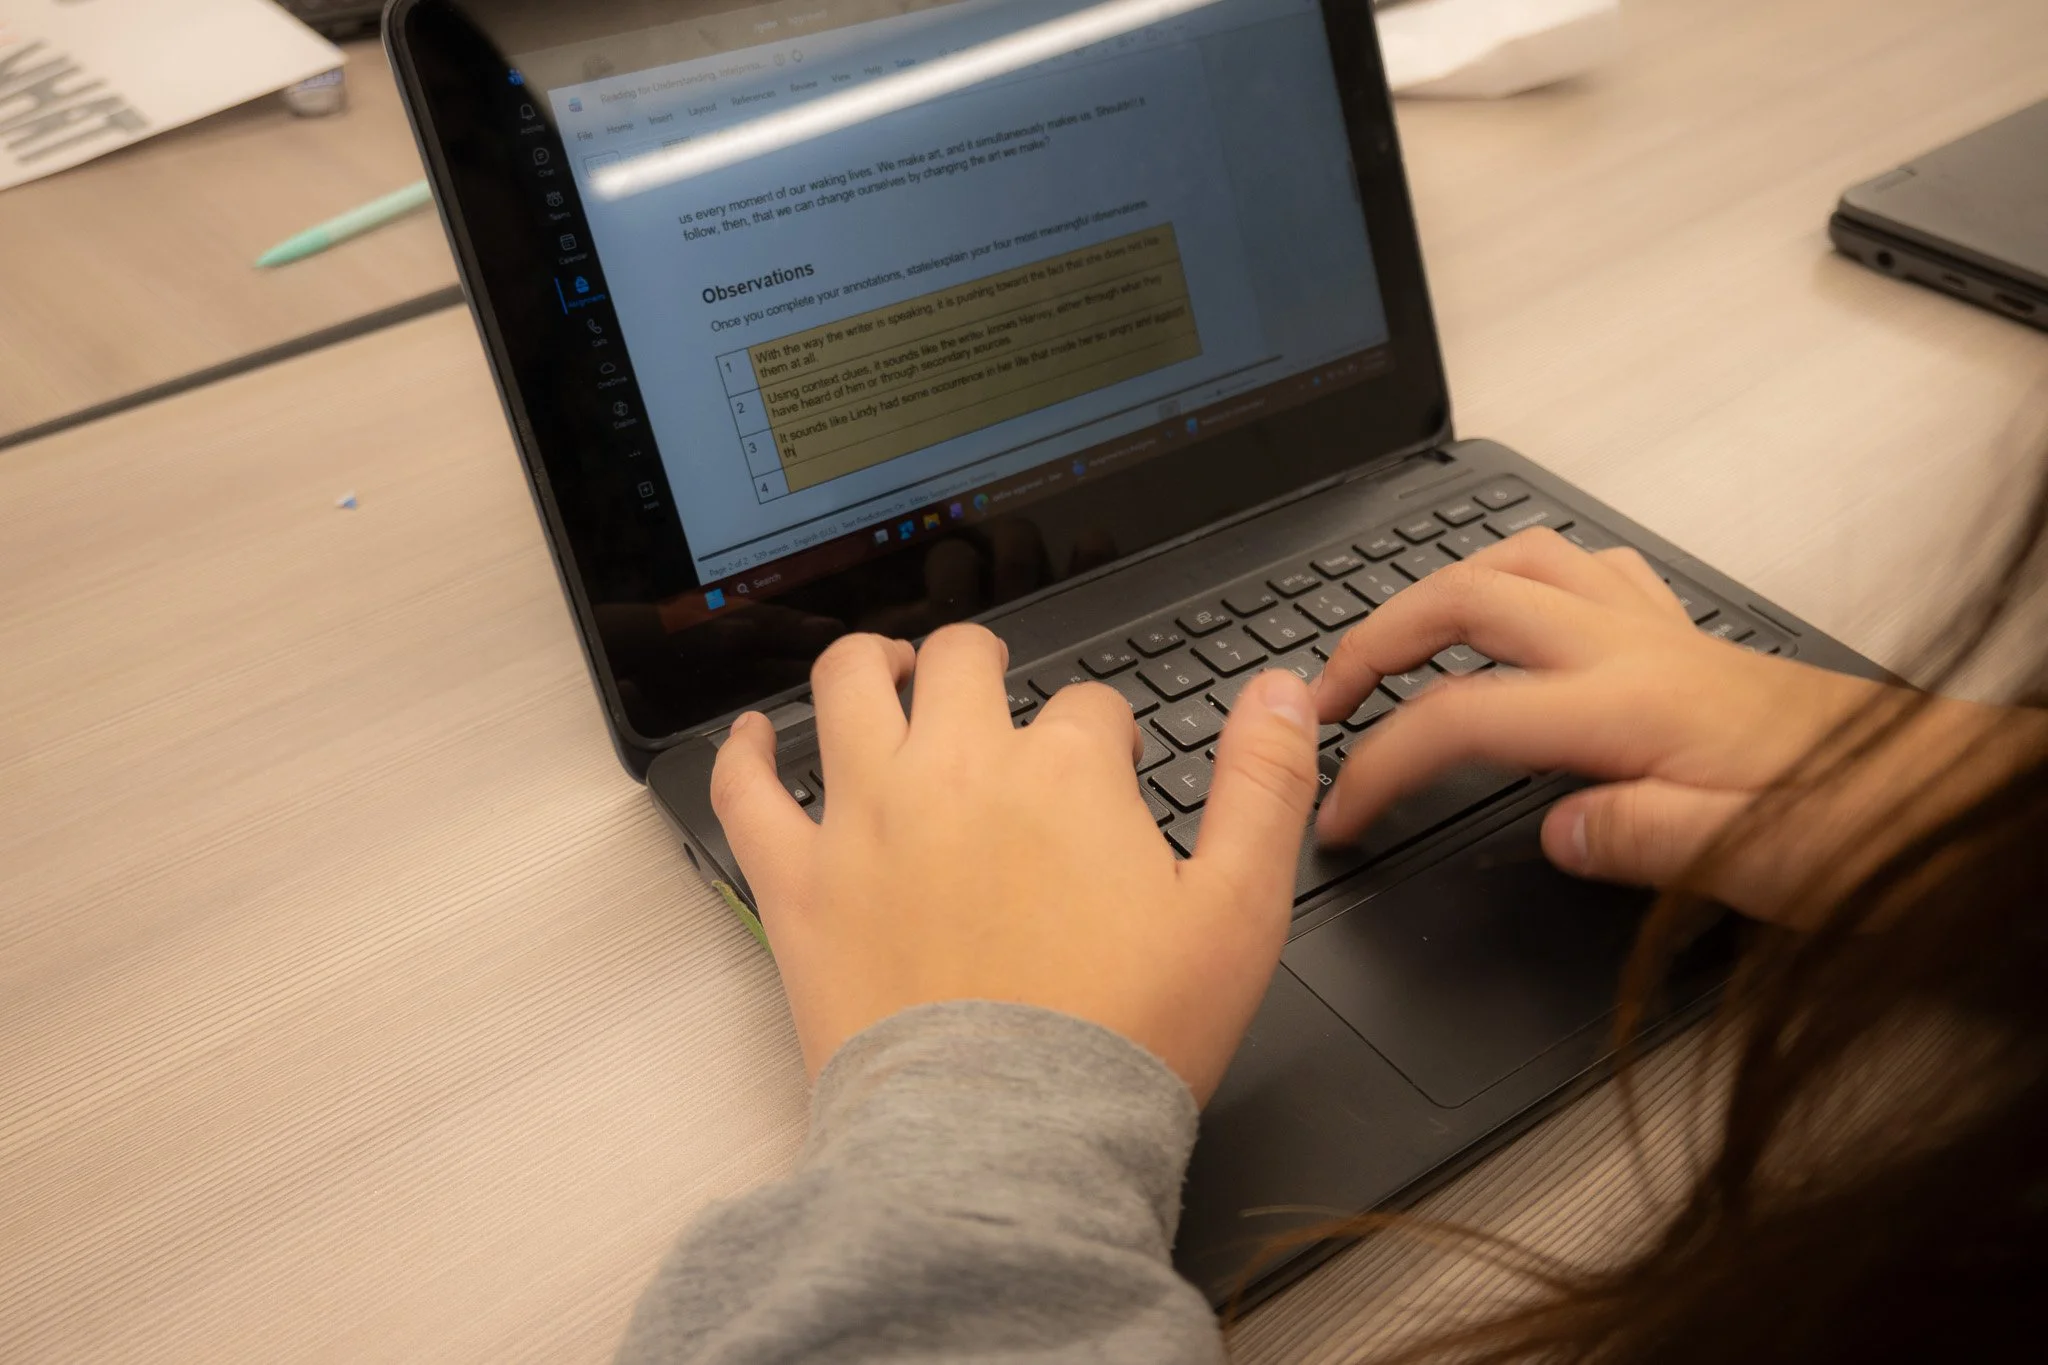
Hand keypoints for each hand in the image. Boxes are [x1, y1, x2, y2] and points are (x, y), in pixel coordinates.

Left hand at [710, 624, 1322, 1100]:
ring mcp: (866, 817)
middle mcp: (956, 769)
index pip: (1089, 707)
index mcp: (1064, 770)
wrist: (1007, 1144)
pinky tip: (754, 738)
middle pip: (963, 663)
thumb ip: (1264, 786)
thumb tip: (1283, 691)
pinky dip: (743, 750)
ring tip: (887, 669)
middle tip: (995, 693)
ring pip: (849, 684)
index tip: (1105, 776)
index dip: (1104, 734)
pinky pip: (746, 788)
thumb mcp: (1240, 911)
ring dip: (872, 662)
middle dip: (985, 664)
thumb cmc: (1121, 1038)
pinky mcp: (798, 881)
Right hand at [1311, 529, 1888, 922]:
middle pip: (1463, 601)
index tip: (1340, 813)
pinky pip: (1585, 568)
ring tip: (1391, 641)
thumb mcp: (1749, 864)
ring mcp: (1654, 632)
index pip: (1462, 719)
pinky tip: (1511, 611)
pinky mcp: (1681, 637)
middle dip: (1372, 640)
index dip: (1380, 765)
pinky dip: (1522, 576)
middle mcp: (1631, 650)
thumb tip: (1547, 827)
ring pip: (1516, 560)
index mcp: (1628, 712)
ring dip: (1435, 590)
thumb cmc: (1856, 829)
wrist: (1938, 791)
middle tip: (1323, 696)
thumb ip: (1638, 839)